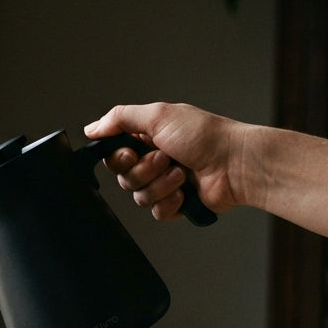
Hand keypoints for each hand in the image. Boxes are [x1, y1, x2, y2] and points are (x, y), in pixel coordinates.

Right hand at [84, 102, 238, 221]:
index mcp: (148, 138)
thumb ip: (120, 118)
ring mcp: (164, 183)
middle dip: (143, 170)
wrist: (235, 164)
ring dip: (159, 185)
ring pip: (138, 196)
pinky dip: (170, 202)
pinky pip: (156, 212)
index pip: (114, 154)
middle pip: (123, 177)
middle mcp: (154, 160)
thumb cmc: (206, 136)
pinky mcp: (175, 204)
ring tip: (181, 173)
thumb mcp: (159, 115)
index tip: (130, 153)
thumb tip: (91, 128)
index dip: (117, 158)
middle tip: (164, 158)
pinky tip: (185, 191)